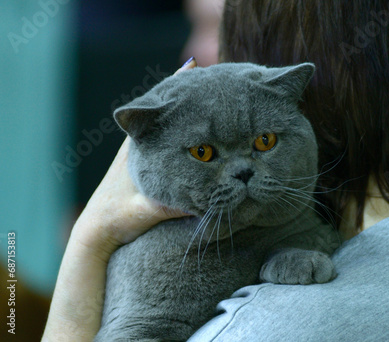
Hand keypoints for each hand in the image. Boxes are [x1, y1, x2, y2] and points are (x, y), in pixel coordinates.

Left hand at [43, 57, 197, 341]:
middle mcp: (138, 146)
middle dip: (185, 94)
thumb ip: (166, 206)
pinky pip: (166, 141)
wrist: (95, 231)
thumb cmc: (115, 219)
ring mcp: (141, 155)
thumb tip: (200, 200)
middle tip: (212, 78)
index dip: (174, 88)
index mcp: (136, 148)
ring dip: (185, 112)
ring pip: (165, 125)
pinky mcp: (145, 167)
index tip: (194, 66)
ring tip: (212, 100)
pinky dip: (182, 132)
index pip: (156, 108)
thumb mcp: (142, 213)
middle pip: (163, 111)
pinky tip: (200, 136)